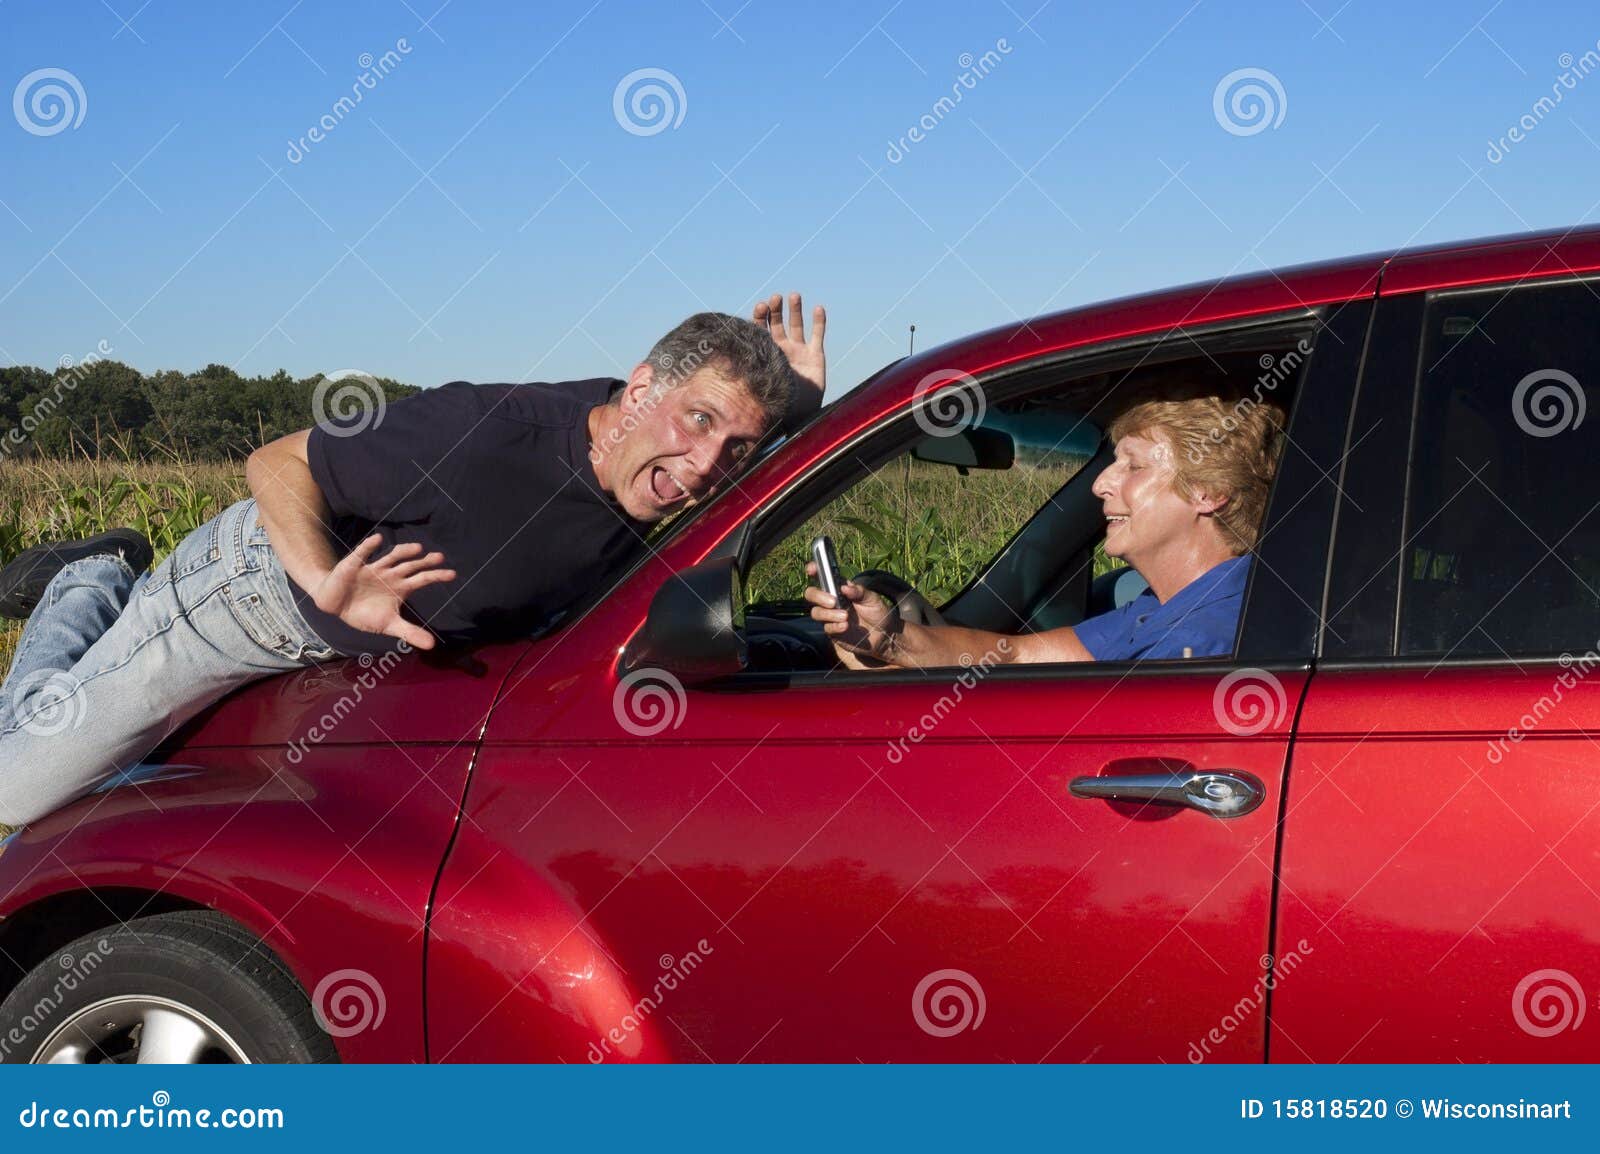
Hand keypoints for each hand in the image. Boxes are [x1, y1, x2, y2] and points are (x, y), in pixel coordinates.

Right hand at [311, 534, 456, 650]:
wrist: (335, 605)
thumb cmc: (364, 612)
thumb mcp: (388, 625)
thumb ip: (410, 632)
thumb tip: (432, 645)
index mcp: (400, 587)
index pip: (422, 579)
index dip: (437, 576)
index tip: (453, 574)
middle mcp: (390, 575)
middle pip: (411, 565)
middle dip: (425, 561)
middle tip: (440, 557)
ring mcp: (373, 568)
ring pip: (391, 557)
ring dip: (404, 551)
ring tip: (417, 548)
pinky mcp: (354, 565)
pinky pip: (363, 554)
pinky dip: (369, 546)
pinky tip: (378, 539)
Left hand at [755, 291, 825, 422]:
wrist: (800, 414)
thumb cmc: (778, 402)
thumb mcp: (761, 383)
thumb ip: (749, 371)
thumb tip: (723, 363)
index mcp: (766, 354)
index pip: (761, 329)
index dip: (761, 316)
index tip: (761, 306)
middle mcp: (781, 349)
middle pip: (777, 323)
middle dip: (776, 310)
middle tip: (775, 298)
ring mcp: (799, 351)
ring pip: (796, 325)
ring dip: (795, 310)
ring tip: (794, 296)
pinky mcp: (815, 355)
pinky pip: (818, 335)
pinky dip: (819, 322)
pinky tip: (818, 308)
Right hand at [802, 561, 901, 660]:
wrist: (883, 635)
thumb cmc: (877, 612)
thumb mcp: (872, 599)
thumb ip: (860, 592)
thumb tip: (845, 587)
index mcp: (839, 587)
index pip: (822, 576)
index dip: (814, 570)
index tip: (812, 569)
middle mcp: (831, 600)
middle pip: (811, 594)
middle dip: (818, 596)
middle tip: (833, 601)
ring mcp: (830, 616)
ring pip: (816, 612)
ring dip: (828, 614)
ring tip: (845, 616)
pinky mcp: (832, 631)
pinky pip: (826, 628)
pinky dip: (834, 626)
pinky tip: (845, 626)